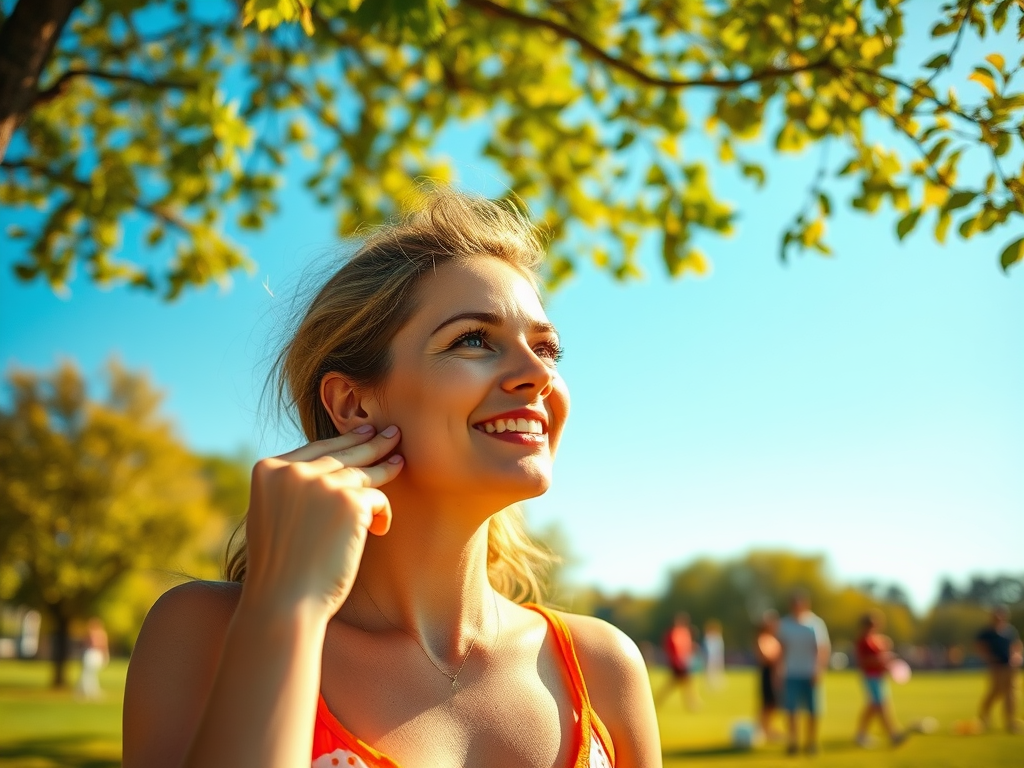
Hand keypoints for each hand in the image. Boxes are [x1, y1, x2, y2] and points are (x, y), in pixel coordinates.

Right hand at [240, 425, 403, 620]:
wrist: (284, 602)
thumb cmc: (280, 569)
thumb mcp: (272, 515)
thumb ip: (291, 490)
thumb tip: (324, 471)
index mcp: (268, 470)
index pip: (314, 450)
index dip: (342, 442)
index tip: (363, 432)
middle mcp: (293, 471)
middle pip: (340, 454)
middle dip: (369, 442)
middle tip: (392, 434)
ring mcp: (321, 484)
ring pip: (361, 472)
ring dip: (384, 468)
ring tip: (400, 461)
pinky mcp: (348, 502)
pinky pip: (376, 498)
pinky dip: (381, 513)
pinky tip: (380, 527)